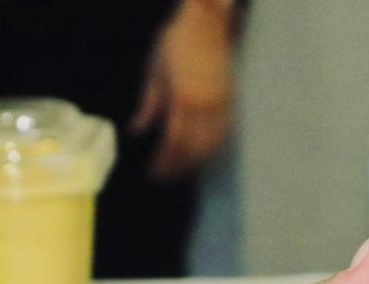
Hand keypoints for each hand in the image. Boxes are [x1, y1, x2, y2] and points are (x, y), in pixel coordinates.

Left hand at [130, 0, 236, 177]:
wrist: (207, 22)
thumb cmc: (176, 41)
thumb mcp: (154, 71)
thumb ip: (148, 105)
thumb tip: (137, 131)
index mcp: (183, 99)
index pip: (174, 142)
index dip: (164, 161)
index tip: (154, 172)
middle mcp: (205, 107)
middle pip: (194, 149)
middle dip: (179, 166)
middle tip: (165, 177)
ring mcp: (222, 105)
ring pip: (212, 145)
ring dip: (196, 162)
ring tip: (182, 171)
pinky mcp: (231, 101)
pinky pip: (224, 134)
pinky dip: (213, 149)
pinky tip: (204, 155)